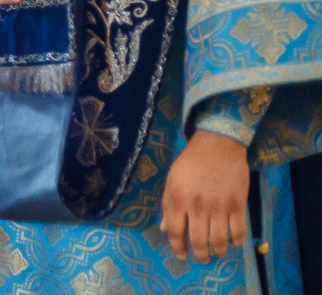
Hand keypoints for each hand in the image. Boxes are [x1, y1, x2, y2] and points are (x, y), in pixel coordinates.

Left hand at [160, 129, 249, 262]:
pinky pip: (238, 232)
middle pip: (198, 241)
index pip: (175, 231)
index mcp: (178, 199)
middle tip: (201, 258)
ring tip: (215, 252)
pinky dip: (235, 242)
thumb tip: (164, 228)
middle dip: (199, 255)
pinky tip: (231, 242)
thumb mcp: (172, 179)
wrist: (217, 144)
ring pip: (218, 241)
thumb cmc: (190, 161)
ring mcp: (219, 207)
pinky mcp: (238, 205)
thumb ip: (167, 204)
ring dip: (217, 252)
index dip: (177, 247)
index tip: (181, 255)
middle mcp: (198, 206)